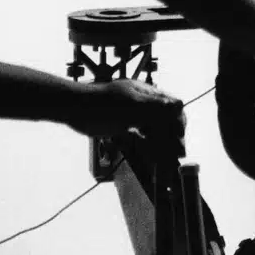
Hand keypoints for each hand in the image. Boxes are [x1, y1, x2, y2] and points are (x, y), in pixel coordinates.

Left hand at [67, 79, 185, 156]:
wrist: (74, 108)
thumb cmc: (101, 104)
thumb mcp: (131, 105)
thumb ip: (155, 106)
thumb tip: (180, 104)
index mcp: (148, 94)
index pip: (172, 107)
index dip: (179, 123)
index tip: (179, 140)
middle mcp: (144, 103)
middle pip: (166, 121)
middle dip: (172, 138)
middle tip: (176, 156)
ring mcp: (134, 114)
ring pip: (155, 130)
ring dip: (162, 144)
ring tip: (166, 161)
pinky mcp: (124, 124)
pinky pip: (142, 136)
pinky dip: (149, 146)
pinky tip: (152, 157)